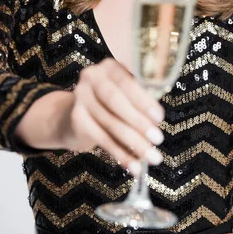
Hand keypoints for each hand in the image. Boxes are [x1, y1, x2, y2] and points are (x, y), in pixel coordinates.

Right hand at [61, 58, 165, 174]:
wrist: (73, 114)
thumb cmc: (111, 102)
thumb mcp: (125, 93)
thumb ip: (140, 99)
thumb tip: (157, 120)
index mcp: (109, 66)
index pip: (126, 81)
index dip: (143, 100)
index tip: (159, 118)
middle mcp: (91, 76)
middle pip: (115, 101)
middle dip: (139, 122)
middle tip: (158, 139)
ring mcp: (80, 97)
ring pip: (110, 123)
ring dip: (134, 143)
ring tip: (151, 157)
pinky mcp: (76, 119)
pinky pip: (102, 139)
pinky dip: (120, 154)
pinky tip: (134, 166)